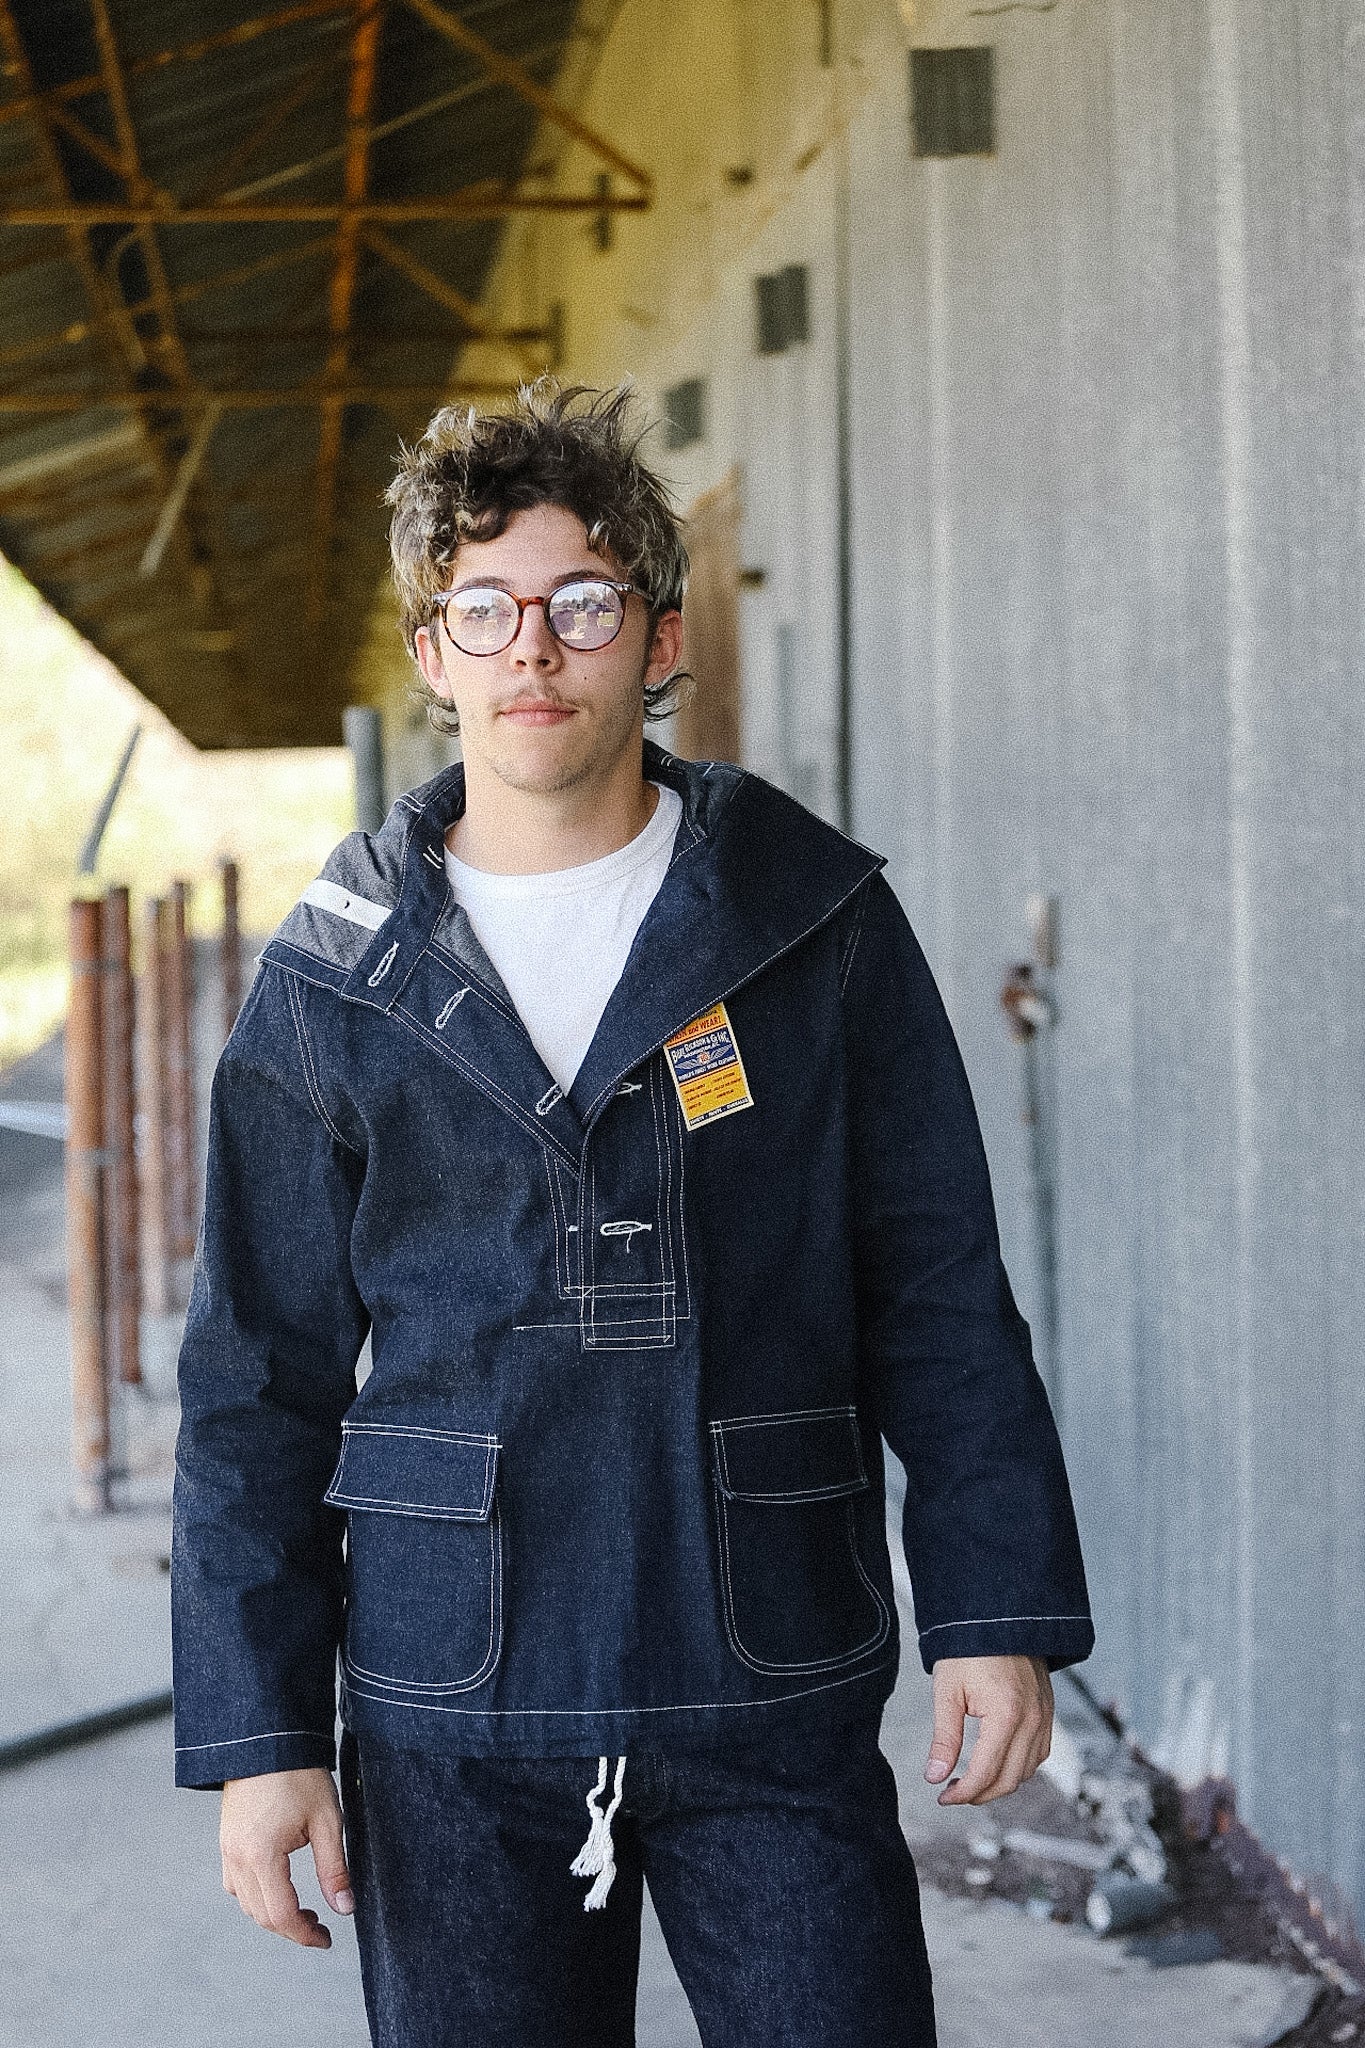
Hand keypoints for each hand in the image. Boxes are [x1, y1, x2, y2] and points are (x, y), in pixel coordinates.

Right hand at [220, 1766, 353, 1947]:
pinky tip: (279, 1885)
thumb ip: (334, 1869)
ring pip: (246, 1903)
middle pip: (262, 1915)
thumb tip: (345, 1908)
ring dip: (273, 1914)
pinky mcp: (226, 1840)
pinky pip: (236, 1884)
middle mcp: (237, 1858)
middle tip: (321, 1926)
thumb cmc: (299, 1774)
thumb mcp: (326, 1821)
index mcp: (262, 1855)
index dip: (305, 1934)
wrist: (267, 1739)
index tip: (327, 1939)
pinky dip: (257, 1895)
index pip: (281, 1915)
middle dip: (292, 1928)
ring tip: (305, 1908)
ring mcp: (227, 1849)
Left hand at [924, 1654, 1052, 1804]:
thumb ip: (944, 1738)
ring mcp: (1044, 1716)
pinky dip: (1019, 1766)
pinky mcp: (1048, 1711)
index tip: (943, 1796)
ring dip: (1000, 1783)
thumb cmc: (969, 1648)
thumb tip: (935, 1776)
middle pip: (1009, 1780)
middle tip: (953, 1792)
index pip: (986, 1773)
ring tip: (972, 1779)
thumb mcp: (948, 1691)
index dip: (963, 1793)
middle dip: (980, 1794)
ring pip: (1027, 1771)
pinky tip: (997, 1762)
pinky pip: (1039, 1753)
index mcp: (1007, 1715)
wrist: (998, 1617)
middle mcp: (1032, 1720)